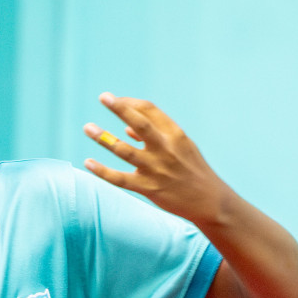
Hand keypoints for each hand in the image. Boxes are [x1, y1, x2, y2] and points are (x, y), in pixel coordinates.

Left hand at [82, 92, 231, 224]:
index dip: (129, 103)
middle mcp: (166, 149)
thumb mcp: (180, 147)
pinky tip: (88, 162)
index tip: (113, 100)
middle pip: (140, 123)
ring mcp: (156, 169)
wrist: (210, 201)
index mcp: (175, 134)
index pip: (150, 110)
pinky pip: (120, 179)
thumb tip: (127, 130)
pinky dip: (102, 171)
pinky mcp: (149, 188)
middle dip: (120, 109)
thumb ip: (156, 136)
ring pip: (125, 150)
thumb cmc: (192, 170)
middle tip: (103, 96)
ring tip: (88, 127)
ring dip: (104, 138)